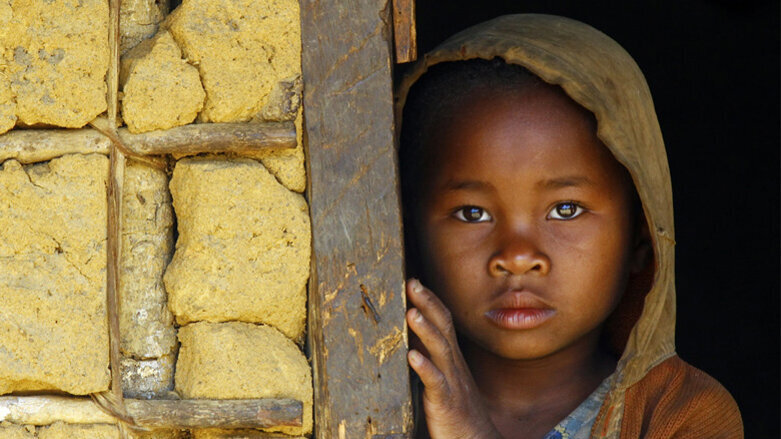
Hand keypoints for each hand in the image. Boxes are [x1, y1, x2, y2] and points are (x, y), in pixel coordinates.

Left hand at [406, 278, 503, 438]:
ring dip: (426, 330)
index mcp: (452, 358)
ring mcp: (452, 382)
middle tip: (412, 283)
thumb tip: (413, 337)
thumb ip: (432, 357)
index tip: (414, 281)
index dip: (430, 300)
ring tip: (411, 313)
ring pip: (440, 350)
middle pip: (443, 327)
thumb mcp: (445, 377)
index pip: (443, 321)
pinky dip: (425, 368)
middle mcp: (454, 365)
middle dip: (428, 303)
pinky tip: (412, 356)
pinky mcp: (446, 402)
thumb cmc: (458, 409)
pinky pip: (435, 382)